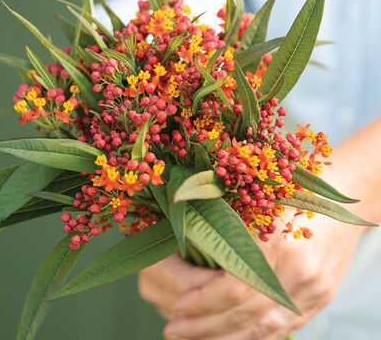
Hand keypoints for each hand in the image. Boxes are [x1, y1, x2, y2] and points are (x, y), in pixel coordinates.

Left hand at [139, 120, 380, 338]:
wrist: (343, 201)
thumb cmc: (294, 192)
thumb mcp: (259, 203)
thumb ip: (228, 229)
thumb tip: (185, 251)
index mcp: (279, 247)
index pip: (234, 289)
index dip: (202, 303)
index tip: (176, 308)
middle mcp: (298, 275)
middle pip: (246, 315)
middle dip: (206, 327)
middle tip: (174, 332)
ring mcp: (313, 292)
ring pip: (264, 329)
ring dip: (226, 338)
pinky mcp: (320, 300)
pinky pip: (283, 328)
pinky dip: (254, 337)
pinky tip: (231, 339)